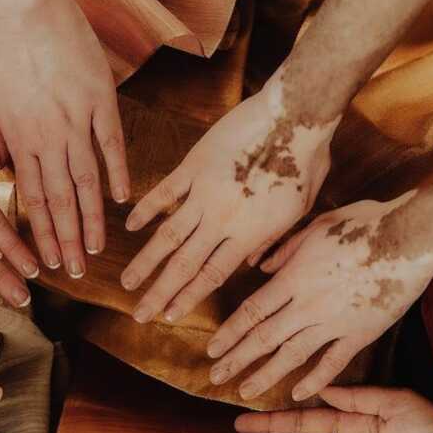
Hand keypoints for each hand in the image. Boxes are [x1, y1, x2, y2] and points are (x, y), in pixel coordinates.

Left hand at [0, 0, 128, 277]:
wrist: (22, 4)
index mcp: (20, 141)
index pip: (34, 199)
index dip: (42, 234)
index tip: (49, 262)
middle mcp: (50, 139)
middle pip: (62, 201)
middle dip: (68, 241)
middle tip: (76, 273)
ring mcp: (78, 121)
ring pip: (87, 182)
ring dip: (92, 220)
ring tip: (97, 249)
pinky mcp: (101, 99)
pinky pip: (112, 144)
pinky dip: (118, 172)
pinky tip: (123, 200)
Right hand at [120, 71, 336, 324]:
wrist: (295, 116)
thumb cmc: (306, 161)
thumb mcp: (299, 211)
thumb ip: (273, 240)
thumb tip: (253, 263)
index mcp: (248, 234)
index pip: (210, 277)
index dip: (187, 299)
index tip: (169, 316)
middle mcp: (221, 220)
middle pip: (183, 266)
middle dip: (159, 293)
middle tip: (139, 314)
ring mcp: (204, 192)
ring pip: (167, 236)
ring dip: (145, 262)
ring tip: (126, 281)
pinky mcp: (195, 164)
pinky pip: (165, 192)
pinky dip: (146, 209)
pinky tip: (130, 226)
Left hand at [207, 197, 432, 401]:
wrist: (410, 238)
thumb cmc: (364, 224)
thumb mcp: (316, 226)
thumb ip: (285, 249)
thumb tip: (260, 266)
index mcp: (293, 279)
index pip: (251, 312)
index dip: (229, 333)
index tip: (211, 350)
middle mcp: (307, 306)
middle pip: (263, 338)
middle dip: (237, 360)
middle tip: (215, 378)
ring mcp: (334, 323)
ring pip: (292, 356)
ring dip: (265, 375)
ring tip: (245, 392)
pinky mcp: (360, 334)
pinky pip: (333, 362)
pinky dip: (315, 380)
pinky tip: (297, 394)